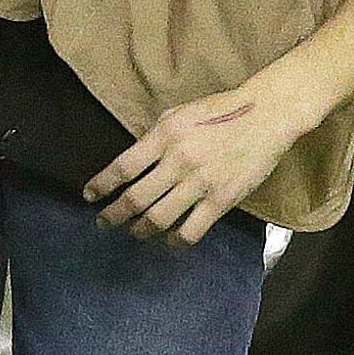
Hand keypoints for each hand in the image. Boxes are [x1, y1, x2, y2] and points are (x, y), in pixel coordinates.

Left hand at [84, 79, 313, 246]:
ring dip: (141, 230)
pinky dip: (175, 241)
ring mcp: (201, 183)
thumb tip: (133, 162)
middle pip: (136, 198)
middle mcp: (178, 161)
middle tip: (104, 223)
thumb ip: (154, 138)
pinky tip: (169, 241)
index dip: (102, 185)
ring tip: (134, 233)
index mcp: (164, 136)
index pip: (122, 167)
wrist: (265, 116)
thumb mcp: (177, 114)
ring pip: (160, 218)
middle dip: (114, 215)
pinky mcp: (223, 199)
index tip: (88, 196)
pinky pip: (192, 229)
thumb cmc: (218, 112)